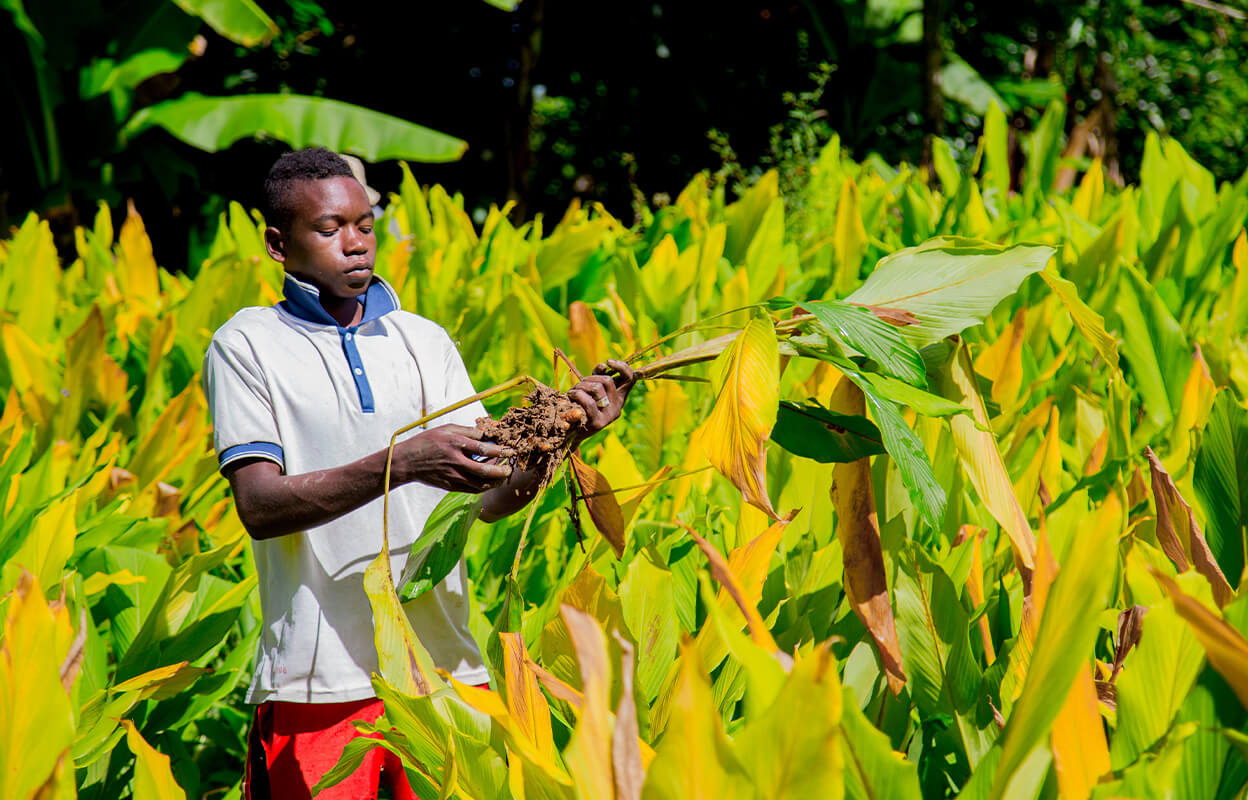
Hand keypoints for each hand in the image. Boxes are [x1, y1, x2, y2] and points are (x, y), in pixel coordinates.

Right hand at [394, 424, 513, 492]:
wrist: (408, 462)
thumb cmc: (428, 442)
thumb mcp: (447, 429)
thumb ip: (469, 430)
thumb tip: (489, 431)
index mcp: (456, 444)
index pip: (484, 449)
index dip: (501, 450)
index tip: (511, 450)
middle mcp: (456, 461)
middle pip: (485, 470)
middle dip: (502, 470)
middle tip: (510, 468)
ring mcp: (453, 476)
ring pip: (481, 484)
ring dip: (495, 481)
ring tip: (503, 475)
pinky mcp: (451, 486)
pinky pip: (473, 489)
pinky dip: (484, 486)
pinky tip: (490, 481)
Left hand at [567, 359, 635, 442]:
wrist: (571, 432)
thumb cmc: (581, 405)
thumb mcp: (592, 389)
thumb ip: (598, 376)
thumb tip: (603, 365)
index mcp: (619, 398)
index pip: (630, 378)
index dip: (622, 367)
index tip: (608, 362)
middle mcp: (618, 407)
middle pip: (608, 380)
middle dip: (590, 378)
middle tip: (580, 384)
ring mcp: (609, 416)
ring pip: (597, 388)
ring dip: (581, 385)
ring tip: (574, 391)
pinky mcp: (598, 423)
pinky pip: (588, 401)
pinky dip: (576, 394)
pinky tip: (570, 395)